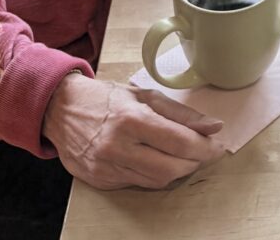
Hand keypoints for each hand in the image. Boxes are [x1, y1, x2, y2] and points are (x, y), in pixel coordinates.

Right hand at [42, 75, 223, 189]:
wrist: (61, 109)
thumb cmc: (105, 98)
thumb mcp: (143, 95)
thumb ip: (181, 113)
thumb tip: (214, 127)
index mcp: (131, 119)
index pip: (180, 142)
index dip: (205, 148)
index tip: (218, 146)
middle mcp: (119, 146)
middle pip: (172, 169)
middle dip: (194, 162)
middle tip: (202, 152)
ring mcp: (108, 167)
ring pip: (158, 181)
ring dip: (176, 170)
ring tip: (180, 154)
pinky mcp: (101, 181)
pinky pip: (139, 185)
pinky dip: (154, 175)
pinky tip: (155, 160)